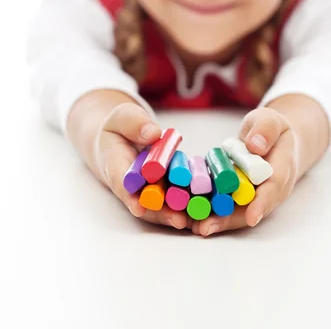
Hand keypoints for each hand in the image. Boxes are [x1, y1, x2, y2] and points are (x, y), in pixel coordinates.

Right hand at [95, 102, 188, 229]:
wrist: (119, 141)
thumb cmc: (119, 128)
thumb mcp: (123, 118)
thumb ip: (134, 124)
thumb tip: (153, 133)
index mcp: (117, 167)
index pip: (123, 185)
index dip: (131, 197)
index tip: (140, 207)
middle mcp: (134, 186)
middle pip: (146, 203)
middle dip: (161, 212)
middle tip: (178, 220)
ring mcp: (149, 190)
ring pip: (162, 206)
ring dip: (177, 214)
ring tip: (195, 221)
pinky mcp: (164, 190)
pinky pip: (174, 199)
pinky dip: (188, 207)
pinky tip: (205, 211)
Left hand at [191, 107, 298, 236]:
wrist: (274, 140)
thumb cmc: (271, 129)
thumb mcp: (270, 120)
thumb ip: (265, 129)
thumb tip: (254, 146)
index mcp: (282, 167)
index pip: (274, 187)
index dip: (262, 202)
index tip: (251, 217)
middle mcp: (270, 188)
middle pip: (251, 208)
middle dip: (229, 220)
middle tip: (205, 228)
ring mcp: (255, 195)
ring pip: (238, 212)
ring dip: (217, 222)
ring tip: (194, 228)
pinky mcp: (240, 197)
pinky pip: (227, 206)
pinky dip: (211, 213)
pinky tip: (192, 219)